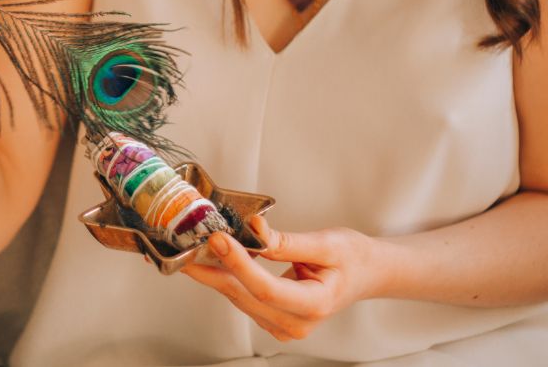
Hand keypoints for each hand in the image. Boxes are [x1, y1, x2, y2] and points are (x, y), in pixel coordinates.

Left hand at [181, 215, 383, 341]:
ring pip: (239, 298)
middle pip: (245, 296)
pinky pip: (242, 297)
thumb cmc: (352, 259)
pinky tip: (211, 259)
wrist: (366, 274)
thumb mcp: (327, 243)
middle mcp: (296, 323)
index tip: (218, 239)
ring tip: (191, 249)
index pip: (266, 288)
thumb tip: (253, 227)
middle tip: (188, 245)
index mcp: (315, 305)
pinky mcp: (272, 319)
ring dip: (214, 273)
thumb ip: (288, 241)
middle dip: (214, 269)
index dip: (239, 263)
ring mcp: (283, 326)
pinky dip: (226, 277)